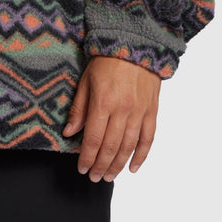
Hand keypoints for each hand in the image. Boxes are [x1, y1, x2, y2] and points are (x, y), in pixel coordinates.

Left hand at [62, 57, 159, 181]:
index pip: (93, 138)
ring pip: (128, 146)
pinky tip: (133, 168)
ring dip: (118, 165)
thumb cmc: (107, 60)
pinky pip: (148, 138)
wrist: (135, 43)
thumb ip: (79, 108)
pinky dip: (141, 155)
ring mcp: (139, 111)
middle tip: (94, 177)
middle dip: (100, 165)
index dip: (87, 157)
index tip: (82, 168)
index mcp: (103, 101)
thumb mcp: (86, 80)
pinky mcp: (152, 110)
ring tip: (109, 177)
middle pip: (110, 146)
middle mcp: (122, 109)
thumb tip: (69, 133)